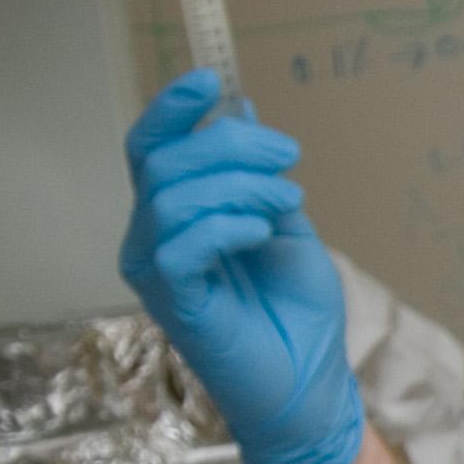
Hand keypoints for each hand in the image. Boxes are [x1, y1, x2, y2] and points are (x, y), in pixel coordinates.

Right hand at [117, 71, 363, 463]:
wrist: (311, 384)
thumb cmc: (296, 314)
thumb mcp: (285, 224)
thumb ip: (257, 173)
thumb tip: (240, 109)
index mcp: (176, 217)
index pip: (151, 148)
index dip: (172, 109)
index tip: (210, 79)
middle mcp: (153, 239)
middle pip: (164, 163)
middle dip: (230, 146)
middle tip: (287, 158)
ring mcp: (157, 272)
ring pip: (171, 197)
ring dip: (238, 187)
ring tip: (286, 203)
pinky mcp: (171, 303)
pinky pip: (179, 246)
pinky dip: (224, 227)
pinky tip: (259, 234)